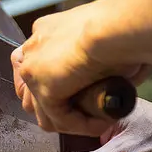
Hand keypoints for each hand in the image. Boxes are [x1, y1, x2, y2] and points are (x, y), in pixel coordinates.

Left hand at [12, 0, 151, 136]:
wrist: (119, 26)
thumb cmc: (123, 25)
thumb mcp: (103, 38)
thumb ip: (94, 55)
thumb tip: (110, 76)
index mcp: (46, 31)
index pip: (34, 63)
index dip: (50, 82)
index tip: (73, 93)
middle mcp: (34, 48)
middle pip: (28, 87)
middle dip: (49, 105)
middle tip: (81, 114)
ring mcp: (34, 69)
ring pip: (42, 109)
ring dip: (69, 120)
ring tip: (96, 121)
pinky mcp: (44, 89)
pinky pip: (60, 119)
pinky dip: (82, 126)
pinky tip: (102, 123)